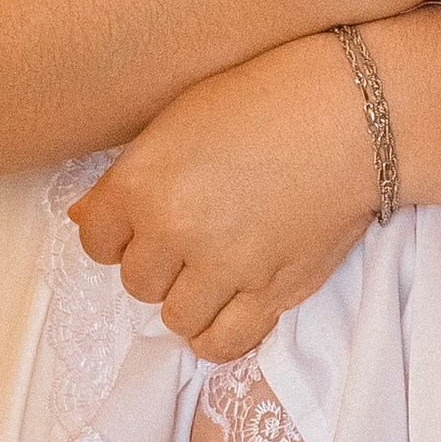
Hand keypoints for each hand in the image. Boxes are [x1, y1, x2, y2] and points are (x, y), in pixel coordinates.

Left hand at [71, 29, 379, 358]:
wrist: (353, 115)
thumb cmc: (265, 99)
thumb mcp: (180, 119)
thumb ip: (130, 175)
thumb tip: (86, 218)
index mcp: (142, 183)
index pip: (96, 240)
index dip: (118, 232)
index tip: (144, 220)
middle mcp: (175, 231)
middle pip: (136, 281)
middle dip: (157, 263)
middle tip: (190, 236)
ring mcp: (225, 267)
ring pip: (176, 317)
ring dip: (188, 298)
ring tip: (212, 269)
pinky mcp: (273, 292)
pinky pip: (224, 342)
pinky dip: (216, 334)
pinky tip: (224, 310)